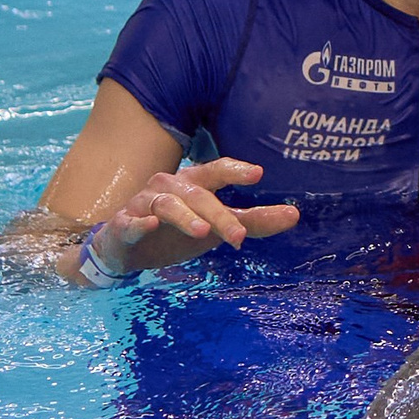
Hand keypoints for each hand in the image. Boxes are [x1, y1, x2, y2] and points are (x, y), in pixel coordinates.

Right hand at [86, 157, 299, 275]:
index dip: (235, 170)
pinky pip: (130, 221)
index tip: (258, 174)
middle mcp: (170, 186)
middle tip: (241, 236)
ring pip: (167, 205)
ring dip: (185, 217)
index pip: (217, 171)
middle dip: (220, 215)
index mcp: (194, 184)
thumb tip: (295, 215)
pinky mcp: (123, 225)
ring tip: (203, 231)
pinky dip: (140, 223)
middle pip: (198, 196)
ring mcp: (144, 204)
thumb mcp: (218, 225)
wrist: (125, 248)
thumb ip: (254, 220)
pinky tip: (150, 225)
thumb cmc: (177, 230)